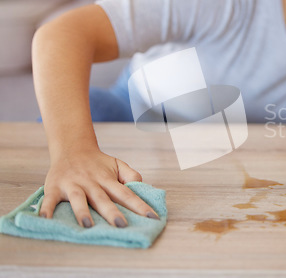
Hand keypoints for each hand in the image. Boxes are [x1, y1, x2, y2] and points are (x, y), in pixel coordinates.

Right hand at [40, 149, 159, 227]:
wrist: (72, 148)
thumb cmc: (98, 163)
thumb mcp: (117, 165)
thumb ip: (131, 175)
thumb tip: (142, 188)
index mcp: (108, 179)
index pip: (127, 193)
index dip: (140, 205)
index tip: (152, 218)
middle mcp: (92, 182)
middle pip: (103, 199)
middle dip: (112, 212)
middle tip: (121, 226)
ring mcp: (73, 185)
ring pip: (79, 199)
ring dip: (82, 212)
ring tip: (88, 225)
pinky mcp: (55, 187)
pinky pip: (50, 199)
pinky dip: (46, 209)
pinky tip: (45, 220)